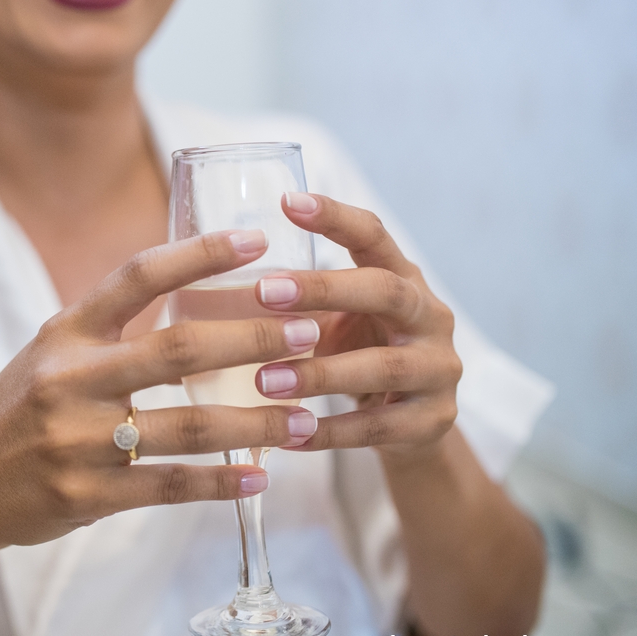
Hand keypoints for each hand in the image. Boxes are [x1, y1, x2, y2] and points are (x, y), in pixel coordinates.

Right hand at [0, 230, 323, 551]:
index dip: (200, 254)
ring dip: (257, 423)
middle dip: (254, 339)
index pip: (138, 275)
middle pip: (179, 349)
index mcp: (65, 332)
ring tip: (307, 420)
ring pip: (188, 425)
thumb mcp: (48, 353)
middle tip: (312, 332)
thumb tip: (190, 296)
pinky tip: (259, 476)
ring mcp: (78, 439)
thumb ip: (108, 330)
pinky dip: (221, 482)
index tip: (258, 242)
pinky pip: (170, 485)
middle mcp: (71, 378)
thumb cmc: (15, 412)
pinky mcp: (86, 494)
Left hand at [253, 193, 462, 459]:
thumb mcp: (334, 319)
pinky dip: (330, 432)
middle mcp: (429, 315)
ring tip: (264, 381)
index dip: (335, 216)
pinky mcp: (434, 421)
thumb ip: (292, 300)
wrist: (413, 425)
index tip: (287, 201)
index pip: (373, 234)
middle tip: (263, 293)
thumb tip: (197, 279)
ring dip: (319, 373)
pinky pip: (379, 428)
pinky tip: (287, 434)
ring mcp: (439, 368)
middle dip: (324, 290)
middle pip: (384, 290)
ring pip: (383, 366)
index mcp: (402, 277)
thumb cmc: (355, 354)